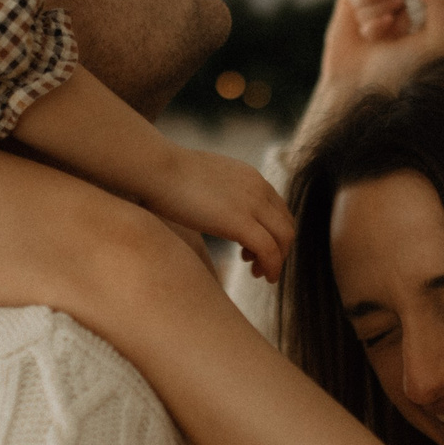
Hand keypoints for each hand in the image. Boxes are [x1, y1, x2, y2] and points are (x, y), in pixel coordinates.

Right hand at [140, 145, 293, 279]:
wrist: (157, 167)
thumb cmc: (166, 175)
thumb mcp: (204, 179)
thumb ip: (216, 191)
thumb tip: (205, 204)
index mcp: (251, 178)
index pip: (278, 209)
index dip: (273, 233)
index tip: (252, 248)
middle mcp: (259, 189)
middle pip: (286, 225)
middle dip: (278, 249)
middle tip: (257, 265)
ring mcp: (253, 205)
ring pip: (284, 239)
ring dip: (277, 261)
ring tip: (259, 274)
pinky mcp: (241, 222)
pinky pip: (270, 251)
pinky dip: (272, 267)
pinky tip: (262, 276)